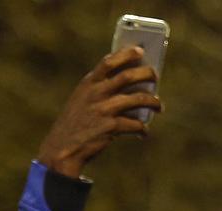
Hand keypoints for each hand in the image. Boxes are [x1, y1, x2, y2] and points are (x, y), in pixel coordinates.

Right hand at [36, 47, 161, 177]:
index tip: (139, 50)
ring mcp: (103, 109)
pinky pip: (135, 124)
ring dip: (153, 101)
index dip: (126, 54)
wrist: (63, 149)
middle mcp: (96, 93)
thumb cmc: (77, 123)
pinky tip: (144, 132)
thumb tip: (133, 86)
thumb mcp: (82, 100)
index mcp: (88, 84)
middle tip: (155, 77)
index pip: (108, 62)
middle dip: (146, 74)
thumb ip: (100, 90)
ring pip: (138, 98)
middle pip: (128, 76)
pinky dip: (143, 128)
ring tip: (158, 106)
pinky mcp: (110, 127)